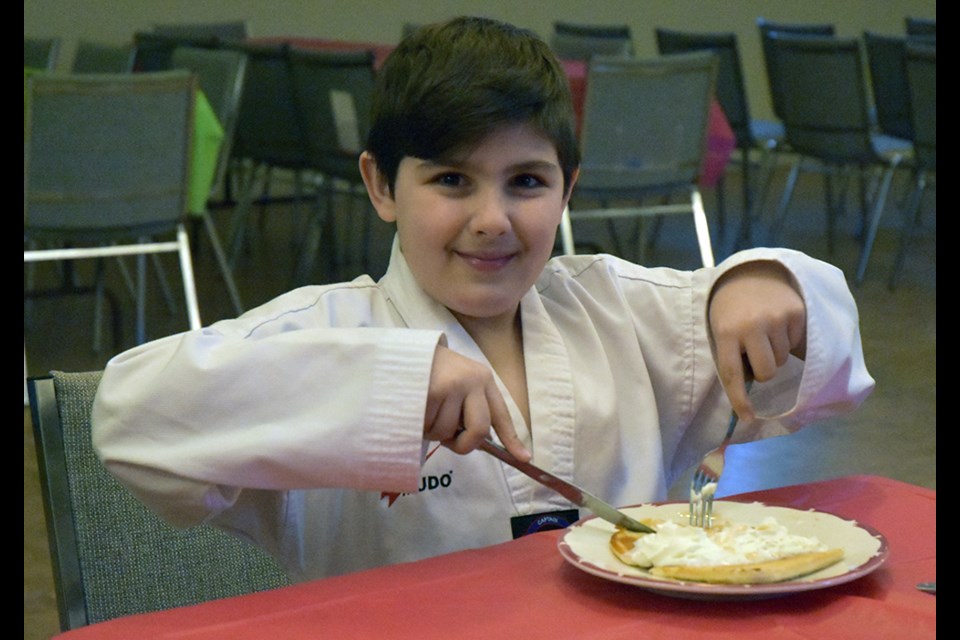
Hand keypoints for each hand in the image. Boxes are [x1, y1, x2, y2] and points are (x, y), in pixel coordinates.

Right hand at [424, 345, 530, 460]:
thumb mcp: (458, 384)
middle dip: (463, 445)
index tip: (524, 458)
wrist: (403, 351)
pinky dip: (419, 427)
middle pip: (479, 430)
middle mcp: (473, 381)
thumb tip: (479, 444)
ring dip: (433, 432)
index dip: (512, 440)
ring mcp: (453, 386)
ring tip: (425, 413)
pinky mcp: (433, 391)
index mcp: (484, 380)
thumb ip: (469, 409)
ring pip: (448, 432)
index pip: (501, 415)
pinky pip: (428, 426)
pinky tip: (414, 410)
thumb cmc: (432, 372)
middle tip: (449, 443)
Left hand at [708, 261, 806, 420]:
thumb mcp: (722, 329)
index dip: (739, 398)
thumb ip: (732, 355)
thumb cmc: (732, 310)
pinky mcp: (796, 312)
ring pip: (782, 360)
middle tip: (756, 354)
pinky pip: (796, 344)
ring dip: (775, 352)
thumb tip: (749, 394)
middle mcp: (752, 326)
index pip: (732, 373)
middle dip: (763, 371)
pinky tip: (778, 323)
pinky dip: (789, 339)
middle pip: (767, 373)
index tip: (748, 418)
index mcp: (726, 332)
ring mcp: (776, 318)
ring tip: (765, 332)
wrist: (752, 273)